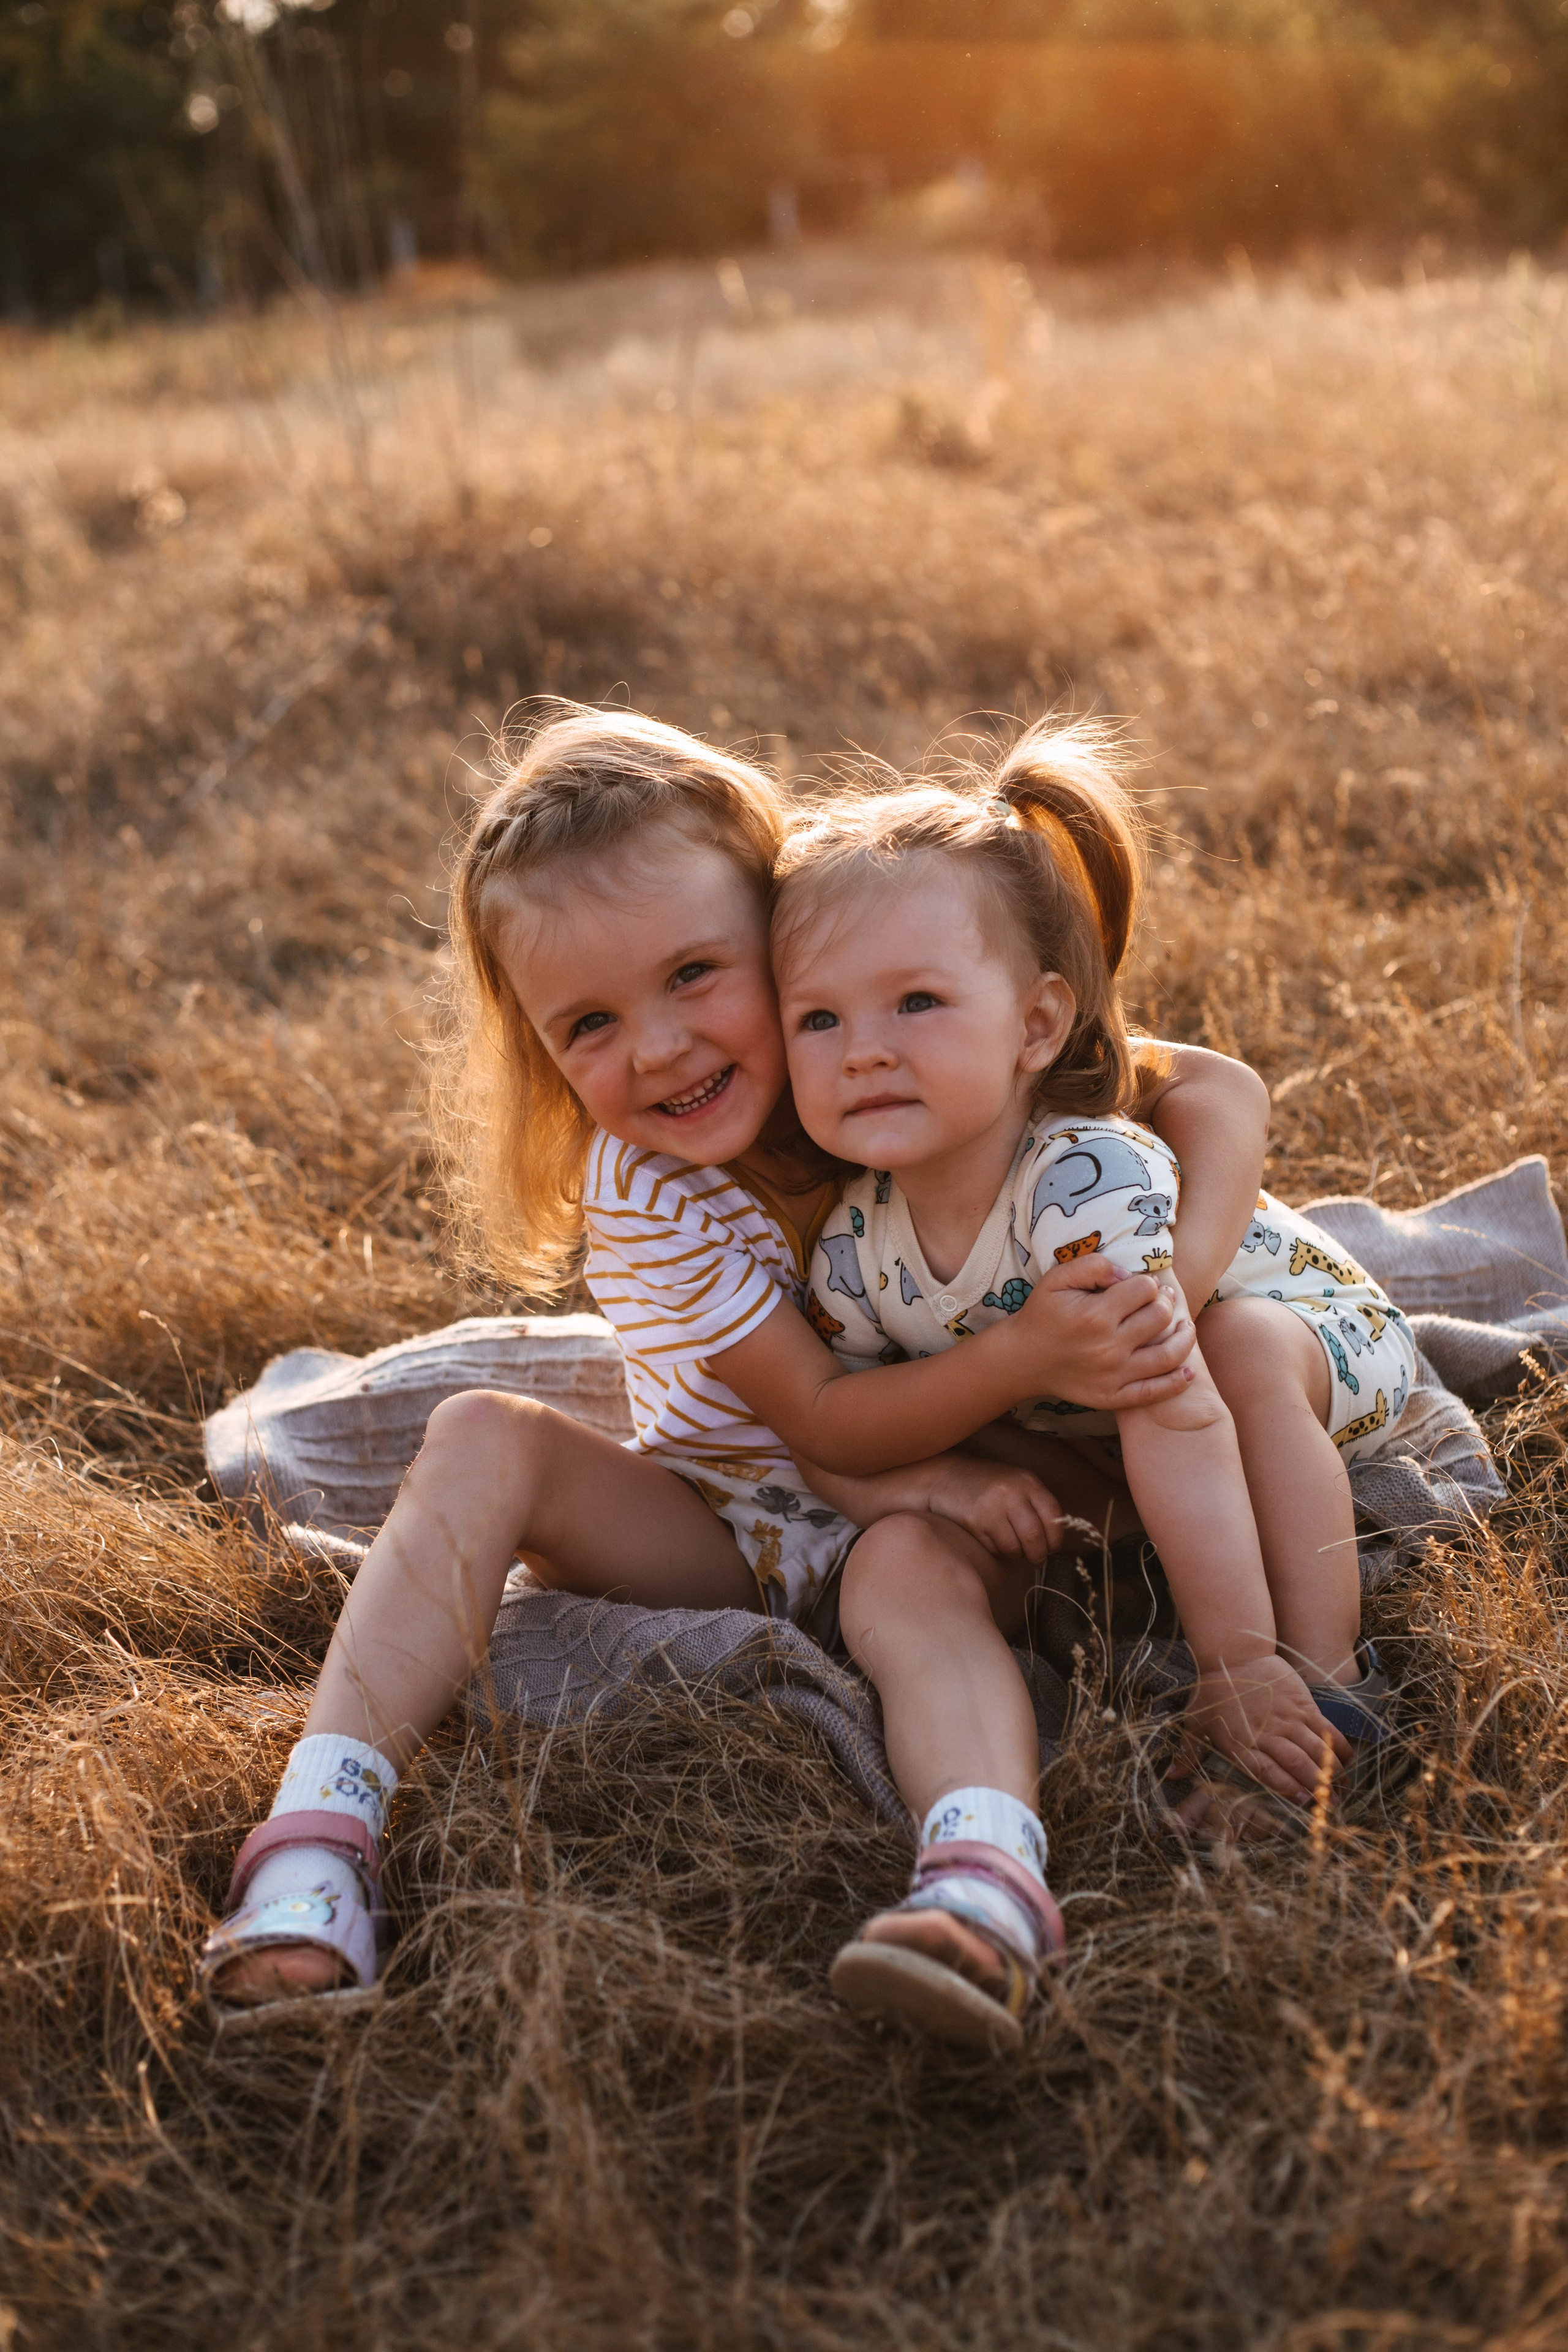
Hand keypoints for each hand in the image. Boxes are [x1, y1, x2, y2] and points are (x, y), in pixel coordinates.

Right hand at [925, 1453, 1062, 1562]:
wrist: (948, 1476)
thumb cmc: (989, 1485)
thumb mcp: (1017, 1484)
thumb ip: (1037, 1505)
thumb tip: (1054, 1540)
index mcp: (1027, 1482)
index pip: (1053, 1517)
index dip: (1056, 1538)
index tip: (1052, 1547)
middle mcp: (1011, 1493)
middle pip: (1035, 1537)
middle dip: (1038, 1555)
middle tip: (1036, 1559)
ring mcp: (991, 1508)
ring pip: (1015, 1548)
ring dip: (1016, 1554)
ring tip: (1011, 1545)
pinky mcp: (974, 1523)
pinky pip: (995, 1549)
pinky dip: (998, 1551)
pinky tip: (993, 1539)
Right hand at [1006, 1255, 1196, 1410]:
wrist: (1023, 1359)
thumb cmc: (1043, 1314)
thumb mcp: (1057, 1279)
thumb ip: (1093, 1266)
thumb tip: (1128, 1275)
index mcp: (1095, 1315)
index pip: (1144, 1289)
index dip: (1147, 1282)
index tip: (1142, 1285)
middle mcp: (1108, 1346)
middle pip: (1159, 1318)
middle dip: (1166, 1303)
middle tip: (1165, 1299)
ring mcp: (1113, 1375)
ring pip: (1168, 1355)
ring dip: (1184, 1337)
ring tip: (1186, 1327)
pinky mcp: (1113, 1396)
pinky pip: (1155, 1392)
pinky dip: (1178, 1381)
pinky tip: (1190, 1369)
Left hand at [1180, 1653, 1351, 1807]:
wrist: (1233, 1653)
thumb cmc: (1211, 1690)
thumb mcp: (1194, 1721)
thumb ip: (1188, 1751)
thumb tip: (1171, 1775)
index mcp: (1241, 1743)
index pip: (1267, 1773)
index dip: (1287, 1789)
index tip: (1304, 1803)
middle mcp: (1267, 1734)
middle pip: (1297, 1765)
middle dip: (1317, 1788)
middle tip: (1331, 1805)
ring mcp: (1288, 1719)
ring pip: (1316, 1749)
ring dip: (1332, 1771)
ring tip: (1344, 1788)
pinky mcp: (1303, 1704)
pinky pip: (1325, 1729)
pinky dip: (1339, 1746)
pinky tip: (1348, 1760)